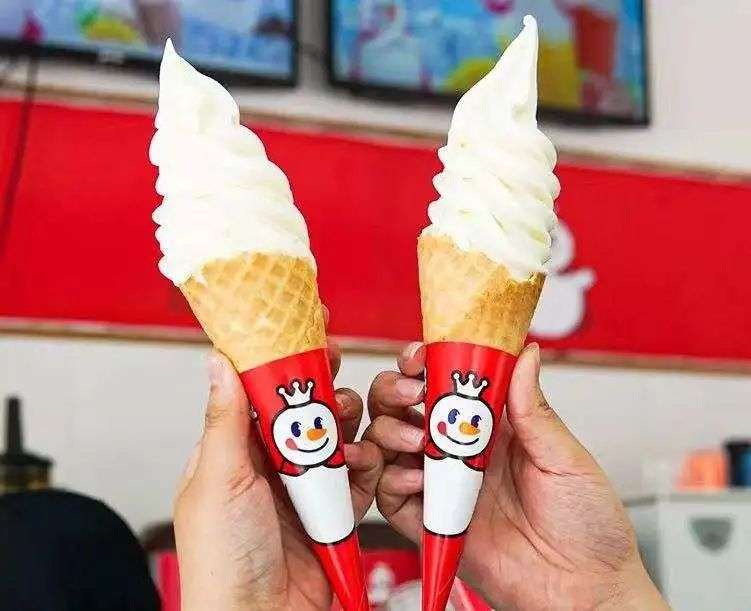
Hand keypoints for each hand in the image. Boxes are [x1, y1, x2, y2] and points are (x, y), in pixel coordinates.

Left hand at [174, 338, 381, 610]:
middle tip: (335, 357)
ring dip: (348, 422)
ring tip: (349, 417)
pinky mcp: (337, 512)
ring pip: (338, 437)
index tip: (304, 323)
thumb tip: (218, 358)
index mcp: (236, 453)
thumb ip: (227, 419)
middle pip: (305, 409)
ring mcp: (306, 489)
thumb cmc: (222, 557)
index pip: (260, 392)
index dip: (281, 358)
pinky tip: (364, 461)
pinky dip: (368, 465)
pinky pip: (360, 476)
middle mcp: (272, 466)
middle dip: (322, 383)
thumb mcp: (220, 479)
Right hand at [365, 342, 668, 609]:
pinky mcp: (433, 524)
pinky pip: (393, 497)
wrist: (586, 594)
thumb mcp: (567, 460)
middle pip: (407, 407)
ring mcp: (445, 487)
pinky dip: (394, 481)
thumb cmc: (589, 527)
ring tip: (416, 439)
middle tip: (411, 393)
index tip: (423, 355)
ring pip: (391, 445)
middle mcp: (463, 452)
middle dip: (397, 391)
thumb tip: (525, 353)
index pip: (449, 383)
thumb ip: (535, 409)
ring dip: (391, 432)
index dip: (429, 363)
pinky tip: (419, 480)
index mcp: (495, 427)